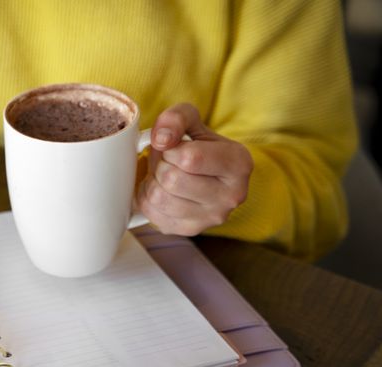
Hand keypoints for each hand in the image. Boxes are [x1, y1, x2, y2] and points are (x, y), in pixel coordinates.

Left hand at [136, 103, 252, 235]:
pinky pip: (150, 212)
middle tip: (166, 160)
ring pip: (158, 197)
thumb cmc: (199, 146)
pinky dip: (146, 197)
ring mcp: (210, 218)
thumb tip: (161, 139)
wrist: (204, 174)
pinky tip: (161, 189)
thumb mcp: (193, 121)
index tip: (174, 147)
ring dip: (152, 180)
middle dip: (160, 164)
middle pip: (171, 179)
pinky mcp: (188, 229)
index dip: (170, 149)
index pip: (190, 158)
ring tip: (164, 173)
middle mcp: (230, 196)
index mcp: (239, 164)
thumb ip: (176, 118)